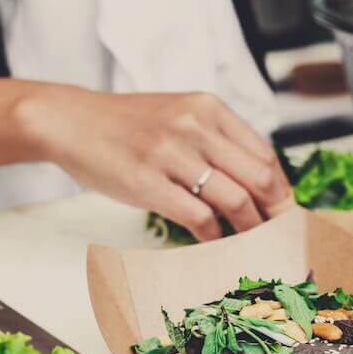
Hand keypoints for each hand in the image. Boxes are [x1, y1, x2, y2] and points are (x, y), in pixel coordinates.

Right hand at [17, 85, 290, 240]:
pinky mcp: (147, 182)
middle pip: (260, 177)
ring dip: (251, 229)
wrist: (69, 120)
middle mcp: (195, 126)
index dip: (281, 189)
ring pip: (236, 200)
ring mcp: (171, 153)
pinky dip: (215, 237)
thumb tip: (255, 183)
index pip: (265, 154)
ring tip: (252, 244)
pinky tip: (215, 243)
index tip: (283, 212)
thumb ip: (215, 140)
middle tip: (278, 235)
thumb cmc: (127, 125)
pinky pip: (200, 217)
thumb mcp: (178, 115)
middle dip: (276, 213)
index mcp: (208, 108)